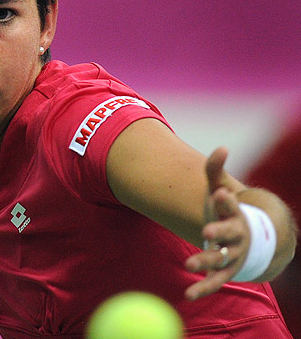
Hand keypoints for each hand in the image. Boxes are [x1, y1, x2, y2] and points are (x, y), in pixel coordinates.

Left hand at [184, 147, 249, 299]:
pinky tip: (188, 295)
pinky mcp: (227, 271)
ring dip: (206, 261)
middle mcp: (237, 234)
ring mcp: (234, 254)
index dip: (226, 199)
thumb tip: (222, 147)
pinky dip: (202, 288)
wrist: (255, 239)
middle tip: (208, 231)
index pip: (231, 205)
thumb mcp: (222, 189)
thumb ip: (215, 171)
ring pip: (221, 259)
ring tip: (189, 263)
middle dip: (220, 231)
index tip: (221, 193)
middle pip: (229, 233)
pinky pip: (215, 281)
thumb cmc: (230, 210)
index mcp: (235, 213)